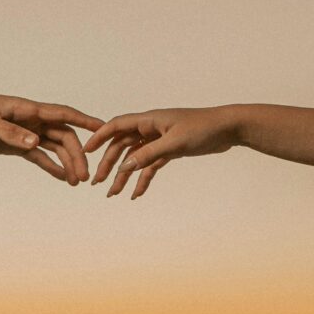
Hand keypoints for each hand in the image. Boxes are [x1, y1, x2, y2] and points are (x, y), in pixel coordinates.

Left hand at [0, 92, 102, 184]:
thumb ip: (8, 132)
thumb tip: (35, 143)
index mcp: (24, 109)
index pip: (61, 114)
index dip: (84, 120)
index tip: (104, 128)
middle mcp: (28, 120)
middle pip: (62, 135)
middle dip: (78, 154)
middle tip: (85, 176)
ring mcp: (23, 133)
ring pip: (54, 147)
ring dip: (67, 162)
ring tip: (77, 182)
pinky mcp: (14, 145)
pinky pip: (39, 156)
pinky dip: (52, 166)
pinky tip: (64, 178)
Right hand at [83, 106, 242, 198]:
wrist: (228, 128)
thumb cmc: (203, 128)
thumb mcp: (174, 143)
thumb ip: (148, 154)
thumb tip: (124, 166)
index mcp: (149, 120)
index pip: (116, 126)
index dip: (99, 138)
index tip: (86, 151)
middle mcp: (150, 128)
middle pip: (122, 145)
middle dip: (109, 164)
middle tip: (97, 182)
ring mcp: (159, 139)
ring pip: (135, 158)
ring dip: (124, 175)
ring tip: (114, 193)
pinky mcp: (169, 150)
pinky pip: (150, 165)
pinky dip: (143, 179)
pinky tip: (137, 194)